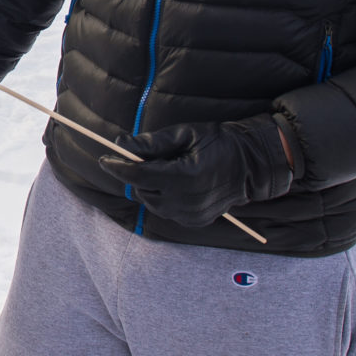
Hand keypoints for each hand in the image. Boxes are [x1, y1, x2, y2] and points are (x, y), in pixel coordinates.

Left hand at [97, 115, 292, 228]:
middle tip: (138, 158)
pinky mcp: (195, 222)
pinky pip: (166, 211)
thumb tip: (121, 144)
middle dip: (135, 174)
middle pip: (143, 189)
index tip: (104, 159)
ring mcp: (192, 214)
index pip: (139, 174)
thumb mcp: (185, 134)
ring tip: (162, 170)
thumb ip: (152, 142)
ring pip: (152, 203)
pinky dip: (162, 198)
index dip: (118, 167)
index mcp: (185, 175)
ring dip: (147, 187)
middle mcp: (188, 200)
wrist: (251, 164)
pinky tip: (172, 184)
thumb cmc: (218, 142)